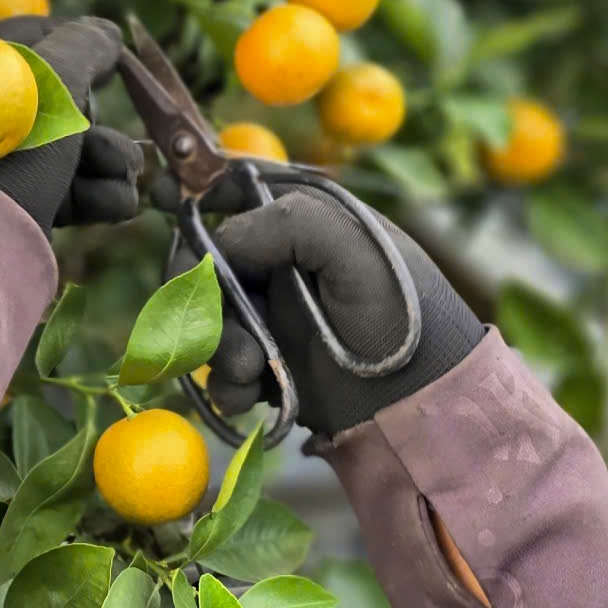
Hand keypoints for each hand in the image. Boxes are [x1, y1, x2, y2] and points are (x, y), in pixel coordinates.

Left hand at [0, 16, 140, 229]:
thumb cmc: (8, 148)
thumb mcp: (50, 81)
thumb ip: (84, 46)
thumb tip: (107, 32)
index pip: (36, 39)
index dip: (79, 45)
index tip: (112, 58)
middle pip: (70, 103)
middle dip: (101, 121)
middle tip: (97, 133)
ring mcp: (15, 165)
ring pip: (85, 149)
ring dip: (115, 159)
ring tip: (118, 172)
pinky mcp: (34, 206)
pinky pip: (83, 189)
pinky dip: (105, 194)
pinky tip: (113, 203)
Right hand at [181, 188, 484, 434]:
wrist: (427, 398)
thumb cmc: (401, 313)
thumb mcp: (352, 246)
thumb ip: (283, 224)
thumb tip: (219, 244)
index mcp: (301, 224)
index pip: (229, 208)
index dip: (197, 223)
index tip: (181, 242)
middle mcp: (280, 266)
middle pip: (206, 271)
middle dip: (204, 305)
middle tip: (219, 335)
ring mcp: (273, 319)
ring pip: (208, 324)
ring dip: (215, 350)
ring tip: (246, 373)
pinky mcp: (271, 368)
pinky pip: (223, 371)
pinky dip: (226, 385)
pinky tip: (249, 395)